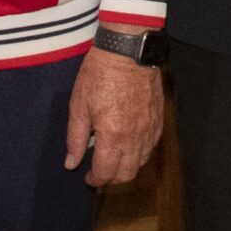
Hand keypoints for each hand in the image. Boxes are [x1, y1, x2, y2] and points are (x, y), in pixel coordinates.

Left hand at [64, 38, 164, 186]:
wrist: (128, 50)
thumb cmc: (100, 74)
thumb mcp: (79, 105)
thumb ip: (76, 139)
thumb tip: (71, 164)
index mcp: (113, 135)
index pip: (106, 172)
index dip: (95, 180)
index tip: (87, 178)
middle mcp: (135, 137)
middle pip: (127, 174)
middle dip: (112, 179)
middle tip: (100, 171)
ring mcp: (150, 128)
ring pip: (142, 162)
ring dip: (127, 167)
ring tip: (114, 158)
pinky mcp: (158, 118)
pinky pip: (152, 146)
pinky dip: (141, 153)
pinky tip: (130, 144)